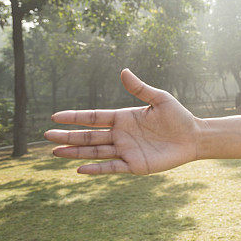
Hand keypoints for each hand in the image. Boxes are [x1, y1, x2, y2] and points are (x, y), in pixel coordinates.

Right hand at [45, 69, 199, 174]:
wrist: (194, 137)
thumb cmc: (178, 116)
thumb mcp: (160, 99)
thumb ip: (140, 88)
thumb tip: (123, 71)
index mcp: (123, 118)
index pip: (94, 117)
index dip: (75, 117)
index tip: (55, 116)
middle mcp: (121, 135)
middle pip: (89, 136)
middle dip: (68, 136)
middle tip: (47, 136)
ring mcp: (126, 151)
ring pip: (95, 152)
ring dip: (75, 152)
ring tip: (55, 152)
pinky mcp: (135, 165)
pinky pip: (111, 167)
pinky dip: (96, 169)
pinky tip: (79, 169)